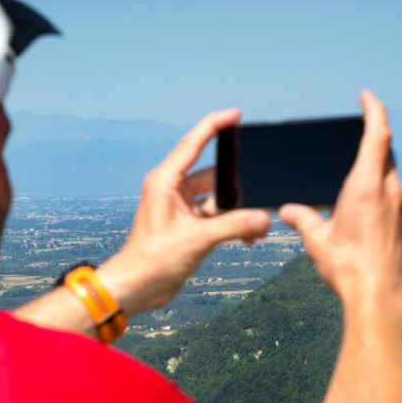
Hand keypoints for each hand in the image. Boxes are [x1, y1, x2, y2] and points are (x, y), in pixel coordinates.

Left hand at [98, 109, 270, 315]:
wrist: (137, 288)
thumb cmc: (153, 260)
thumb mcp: (198, 239)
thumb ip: (234, 226)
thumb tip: (264, 219)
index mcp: (166, 181)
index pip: (193, 143)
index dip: (214, 125)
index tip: (235, 114)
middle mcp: (173, 190)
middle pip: (215, 177)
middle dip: (238, 189)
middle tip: (258, 197)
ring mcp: (181, 207)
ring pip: (219, 199)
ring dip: (237, 212)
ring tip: (255, 228)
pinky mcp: (188, 225)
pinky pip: (217, 216)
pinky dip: (231, 224)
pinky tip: (247, 238)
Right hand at [279, 91, 401, 313]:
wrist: (381, 299)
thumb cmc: (350, 268)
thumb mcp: (317, 241)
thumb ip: (302, 220)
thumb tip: (287, 212)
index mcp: (367, 186)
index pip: (377, 135)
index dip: (374, 110)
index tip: (367, 96)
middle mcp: (389, 192)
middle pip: (387, 150)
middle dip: (375, 133)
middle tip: (363, 124)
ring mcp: (400, 208)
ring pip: (392, 172)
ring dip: (379, 160)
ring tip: (361, 161)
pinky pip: (393, 192)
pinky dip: (382, 184)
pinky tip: (367, 199)